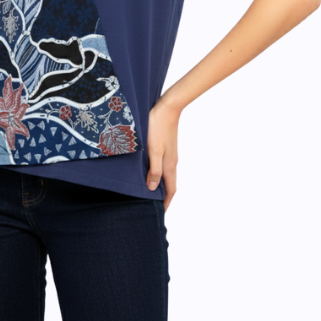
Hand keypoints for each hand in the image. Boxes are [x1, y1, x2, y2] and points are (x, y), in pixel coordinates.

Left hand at [146, 93, 182, 211]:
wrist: (168, 107)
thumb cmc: (158, 127)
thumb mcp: (154, 150)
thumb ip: (154, 170)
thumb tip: (152, 188)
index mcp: (170, 166)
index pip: (170, 190)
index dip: (165, 202)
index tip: (158, 212)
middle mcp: (172, 162)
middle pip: (169, 184)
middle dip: (162, 196)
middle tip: (151, 204)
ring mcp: (170, 154)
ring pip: (166, 174)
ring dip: (160, 184)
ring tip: (148, 190)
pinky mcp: (166, 146)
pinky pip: (163, 165)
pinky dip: (158, 173)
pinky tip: (149, 170)